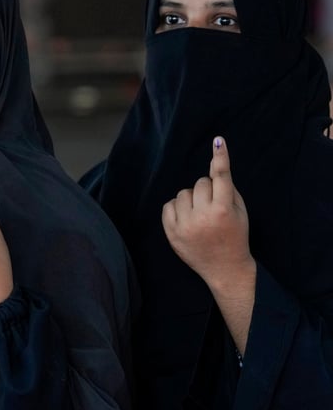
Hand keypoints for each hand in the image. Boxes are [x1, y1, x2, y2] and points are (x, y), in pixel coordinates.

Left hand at [162, 137, 253, 288]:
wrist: (225, 268)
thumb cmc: (236, 236)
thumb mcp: (240, 212)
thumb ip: (228, 189)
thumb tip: (214, 164)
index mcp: (223, 210)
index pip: (221, 177)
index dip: (220, 157)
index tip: (219, 141)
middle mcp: (202, 216)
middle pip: (199, 183)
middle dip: (207, 189)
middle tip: (213, 204)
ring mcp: (184, 226)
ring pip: (182, 194)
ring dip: (191, 198)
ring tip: (200, 213)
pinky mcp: (171, 233)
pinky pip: (167, 206)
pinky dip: (177, 207)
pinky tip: (187, 218)